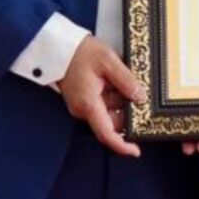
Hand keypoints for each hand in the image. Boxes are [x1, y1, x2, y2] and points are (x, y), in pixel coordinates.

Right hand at [58, 35, 145, 158]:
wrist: (58, 46)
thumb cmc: (80, 52)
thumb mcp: (108, 61)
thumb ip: (126, 80)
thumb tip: (140, 97)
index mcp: (89, 104)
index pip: (106, 133)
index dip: (121, 145)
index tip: (136, 151)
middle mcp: (84, 109)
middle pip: (113, 121)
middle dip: (128, 110)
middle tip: (139, 91)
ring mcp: (84, 105)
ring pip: (111, 110)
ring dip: (122, 98)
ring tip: (125, 76)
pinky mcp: (85, 99)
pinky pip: (105, 102)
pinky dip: (116, 93)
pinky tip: (118, 78)